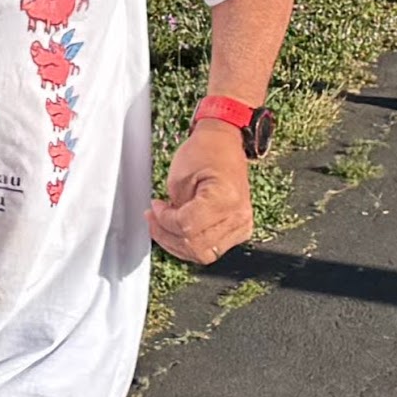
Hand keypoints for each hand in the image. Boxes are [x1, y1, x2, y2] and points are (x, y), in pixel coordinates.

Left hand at [147, 118, 254, 265]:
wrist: (223, 143)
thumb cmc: (205, 151)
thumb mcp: (179, 178)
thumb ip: (174, 209)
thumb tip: (167, 228)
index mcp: (225, 198)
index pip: (187, 227)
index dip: (164, 222)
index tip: (155, 209)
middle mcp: (238, 215)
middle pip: (196, 246)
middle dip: (168, 237)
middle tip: (154, 222)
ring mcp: (242, 224)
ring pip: (204, 254)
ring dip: (179, 244)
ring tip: (166, 227)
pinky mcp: (240, 228)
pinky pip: (213, 248)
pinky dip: (193, 244)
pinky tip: (181, 232)